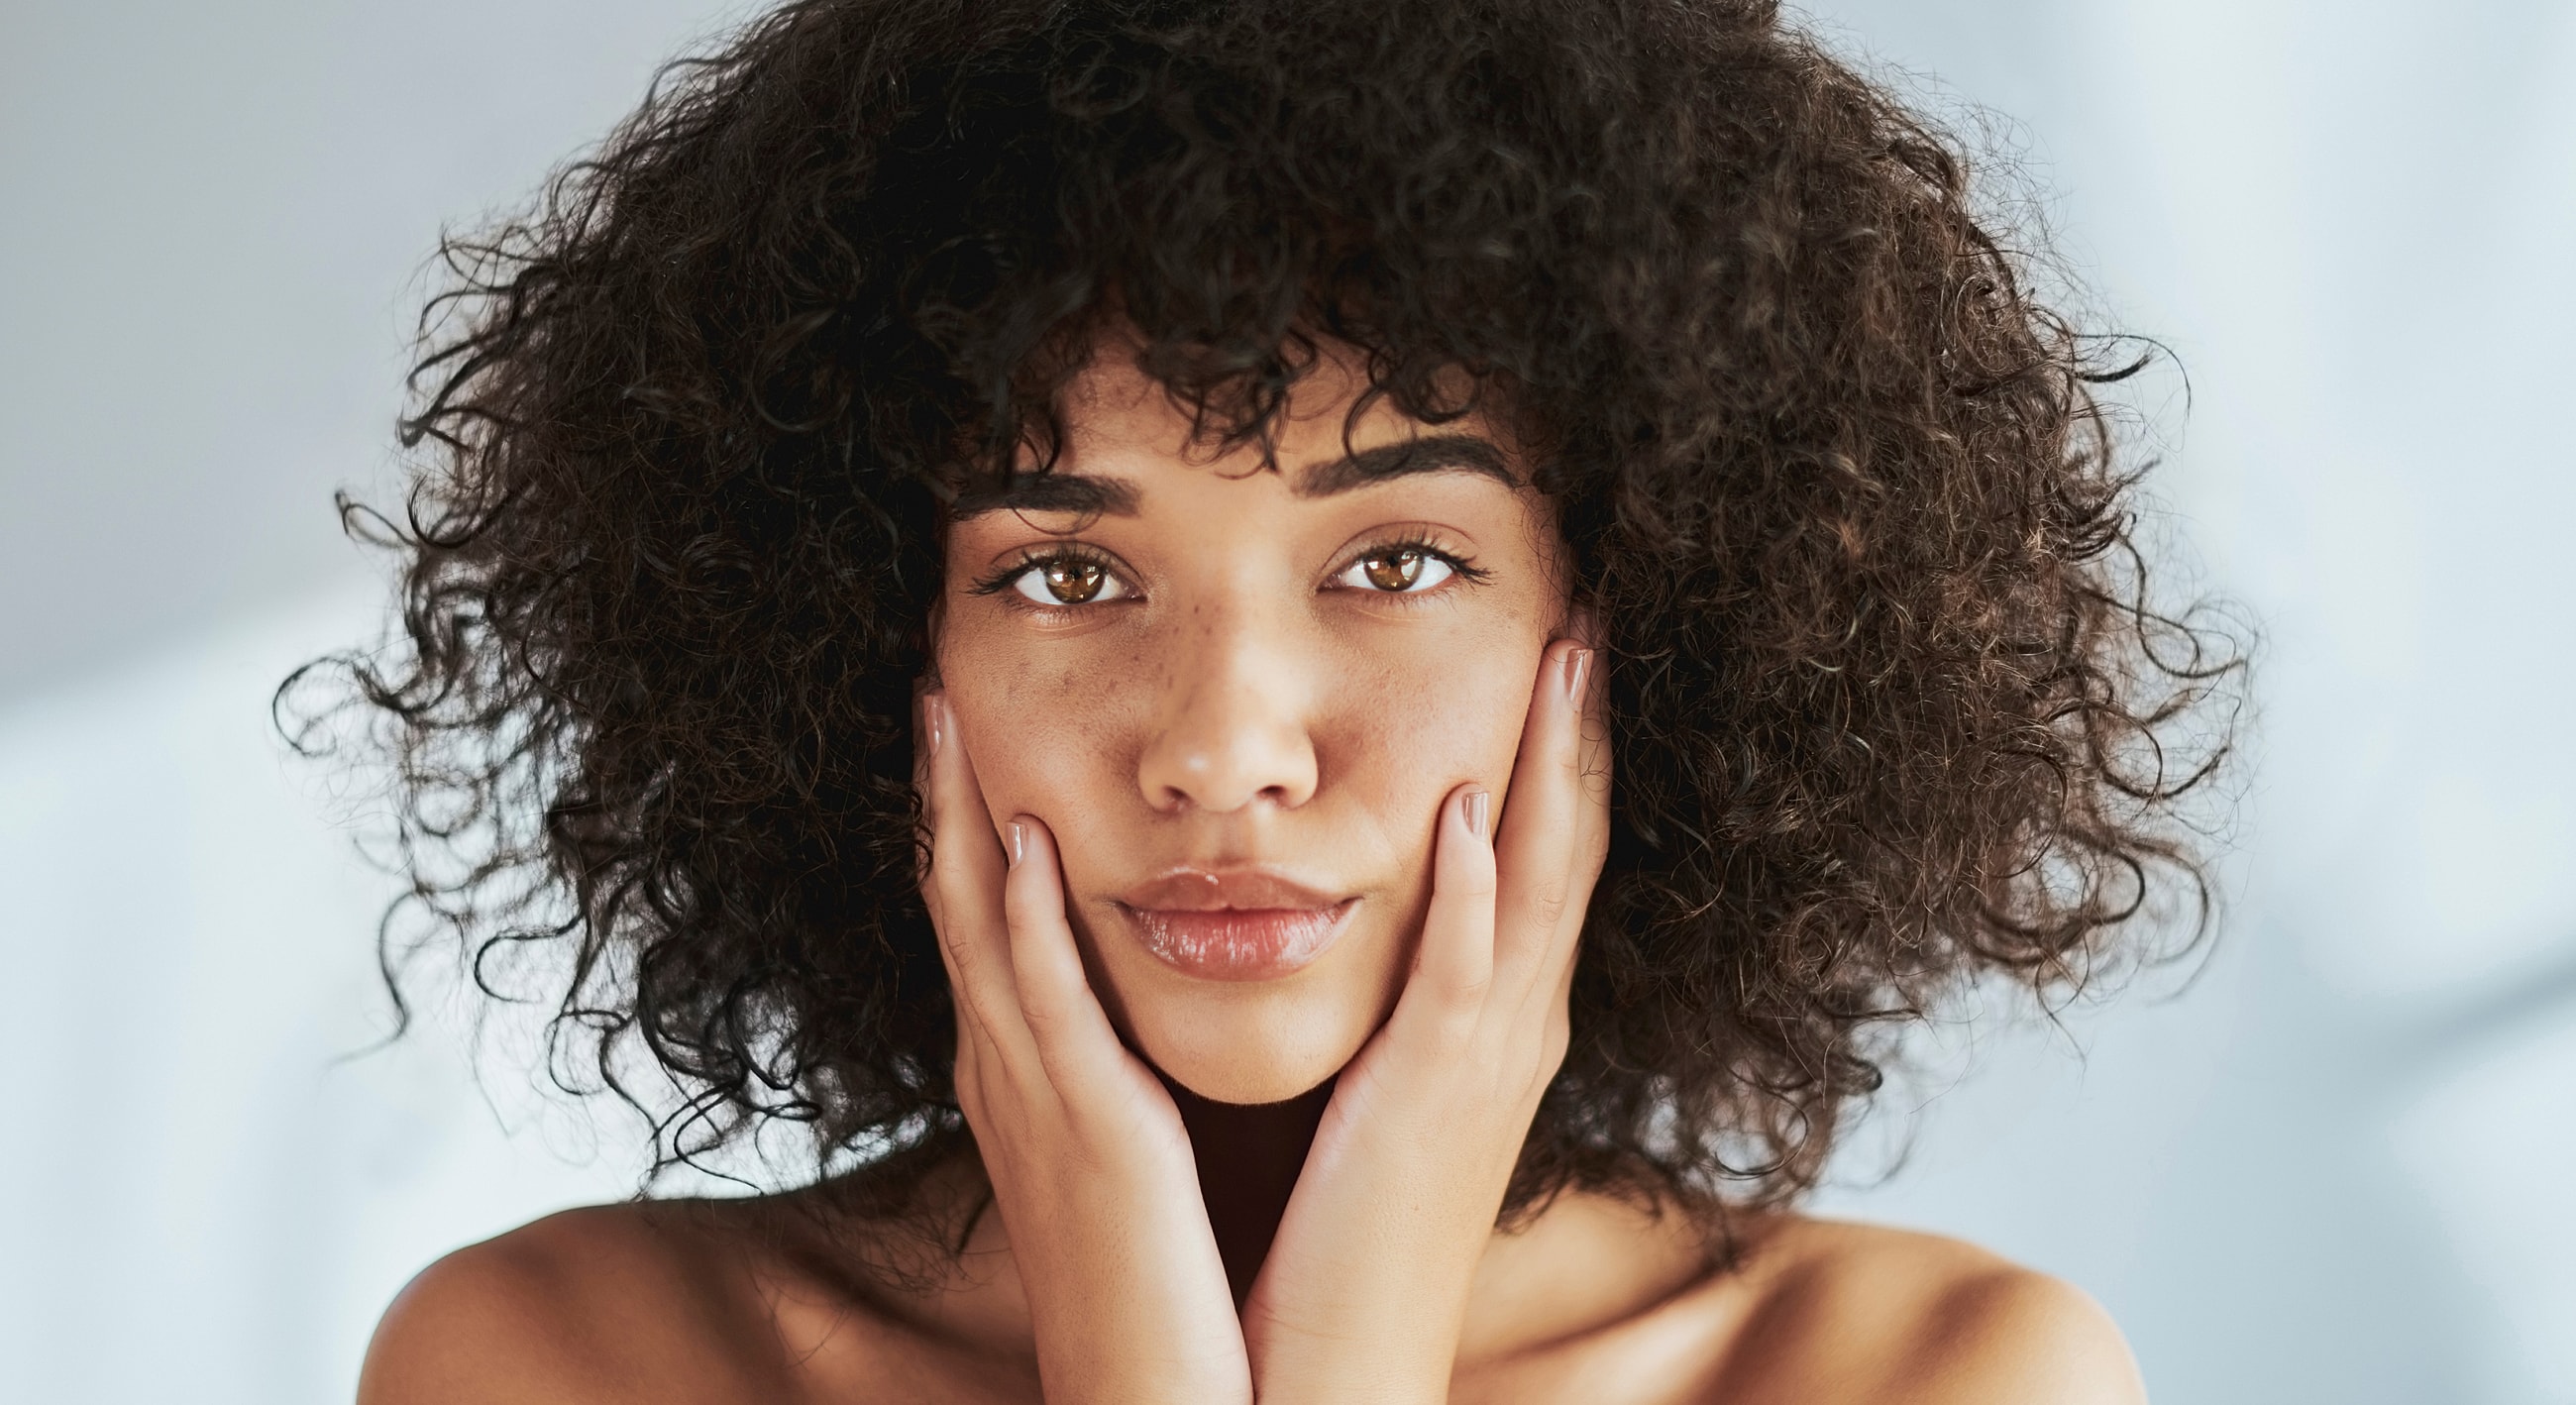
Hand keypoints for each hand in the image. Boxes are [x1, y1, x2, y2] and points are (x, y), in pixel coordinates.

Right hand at [918, 692, 1253, 1404]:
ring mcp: (1033, 1096)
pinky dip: (1020, 922)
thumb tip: (1122, 1000)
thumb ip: (1112, 1065)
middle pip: (951, 896)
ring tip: (944, 712)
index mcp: (1024, 1068)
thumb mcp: (1125, 1148)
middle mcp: (1007, 1068)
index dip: (958, 809)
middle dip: (936, 786)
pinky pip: (1040, 1006)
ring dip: (957, 816)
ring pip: (974, 928)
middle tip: (925, 675)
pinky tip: (1015, 844)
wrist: (1159, 1396)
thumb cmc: (1156, 1279)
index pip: (978, 912)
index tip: (958, 711)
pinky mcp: (1084, 1130)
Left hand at [1242, 638, 1609, 1403]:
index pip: (1550, 846)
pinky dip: (1478, 892)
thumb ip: (1404, 997)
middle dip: (1583, 723)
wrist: (1342, 1362)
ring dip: (1552, 768)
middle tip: (1593, 607)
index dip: (1564, 743)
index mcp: (1498, 1014)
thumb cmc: (1349, 1224)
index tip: (1567, 638)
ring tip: (1565, 658)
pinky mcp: (1431, 1100)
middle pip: (1572, 840)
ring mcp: (1487, 1058)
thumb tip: (1388, 906)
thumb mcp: (1390, 1086)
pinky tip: (1473, 812)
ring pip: (1542, 884)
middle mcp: (1516, 1022)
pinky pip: (1465, 978)